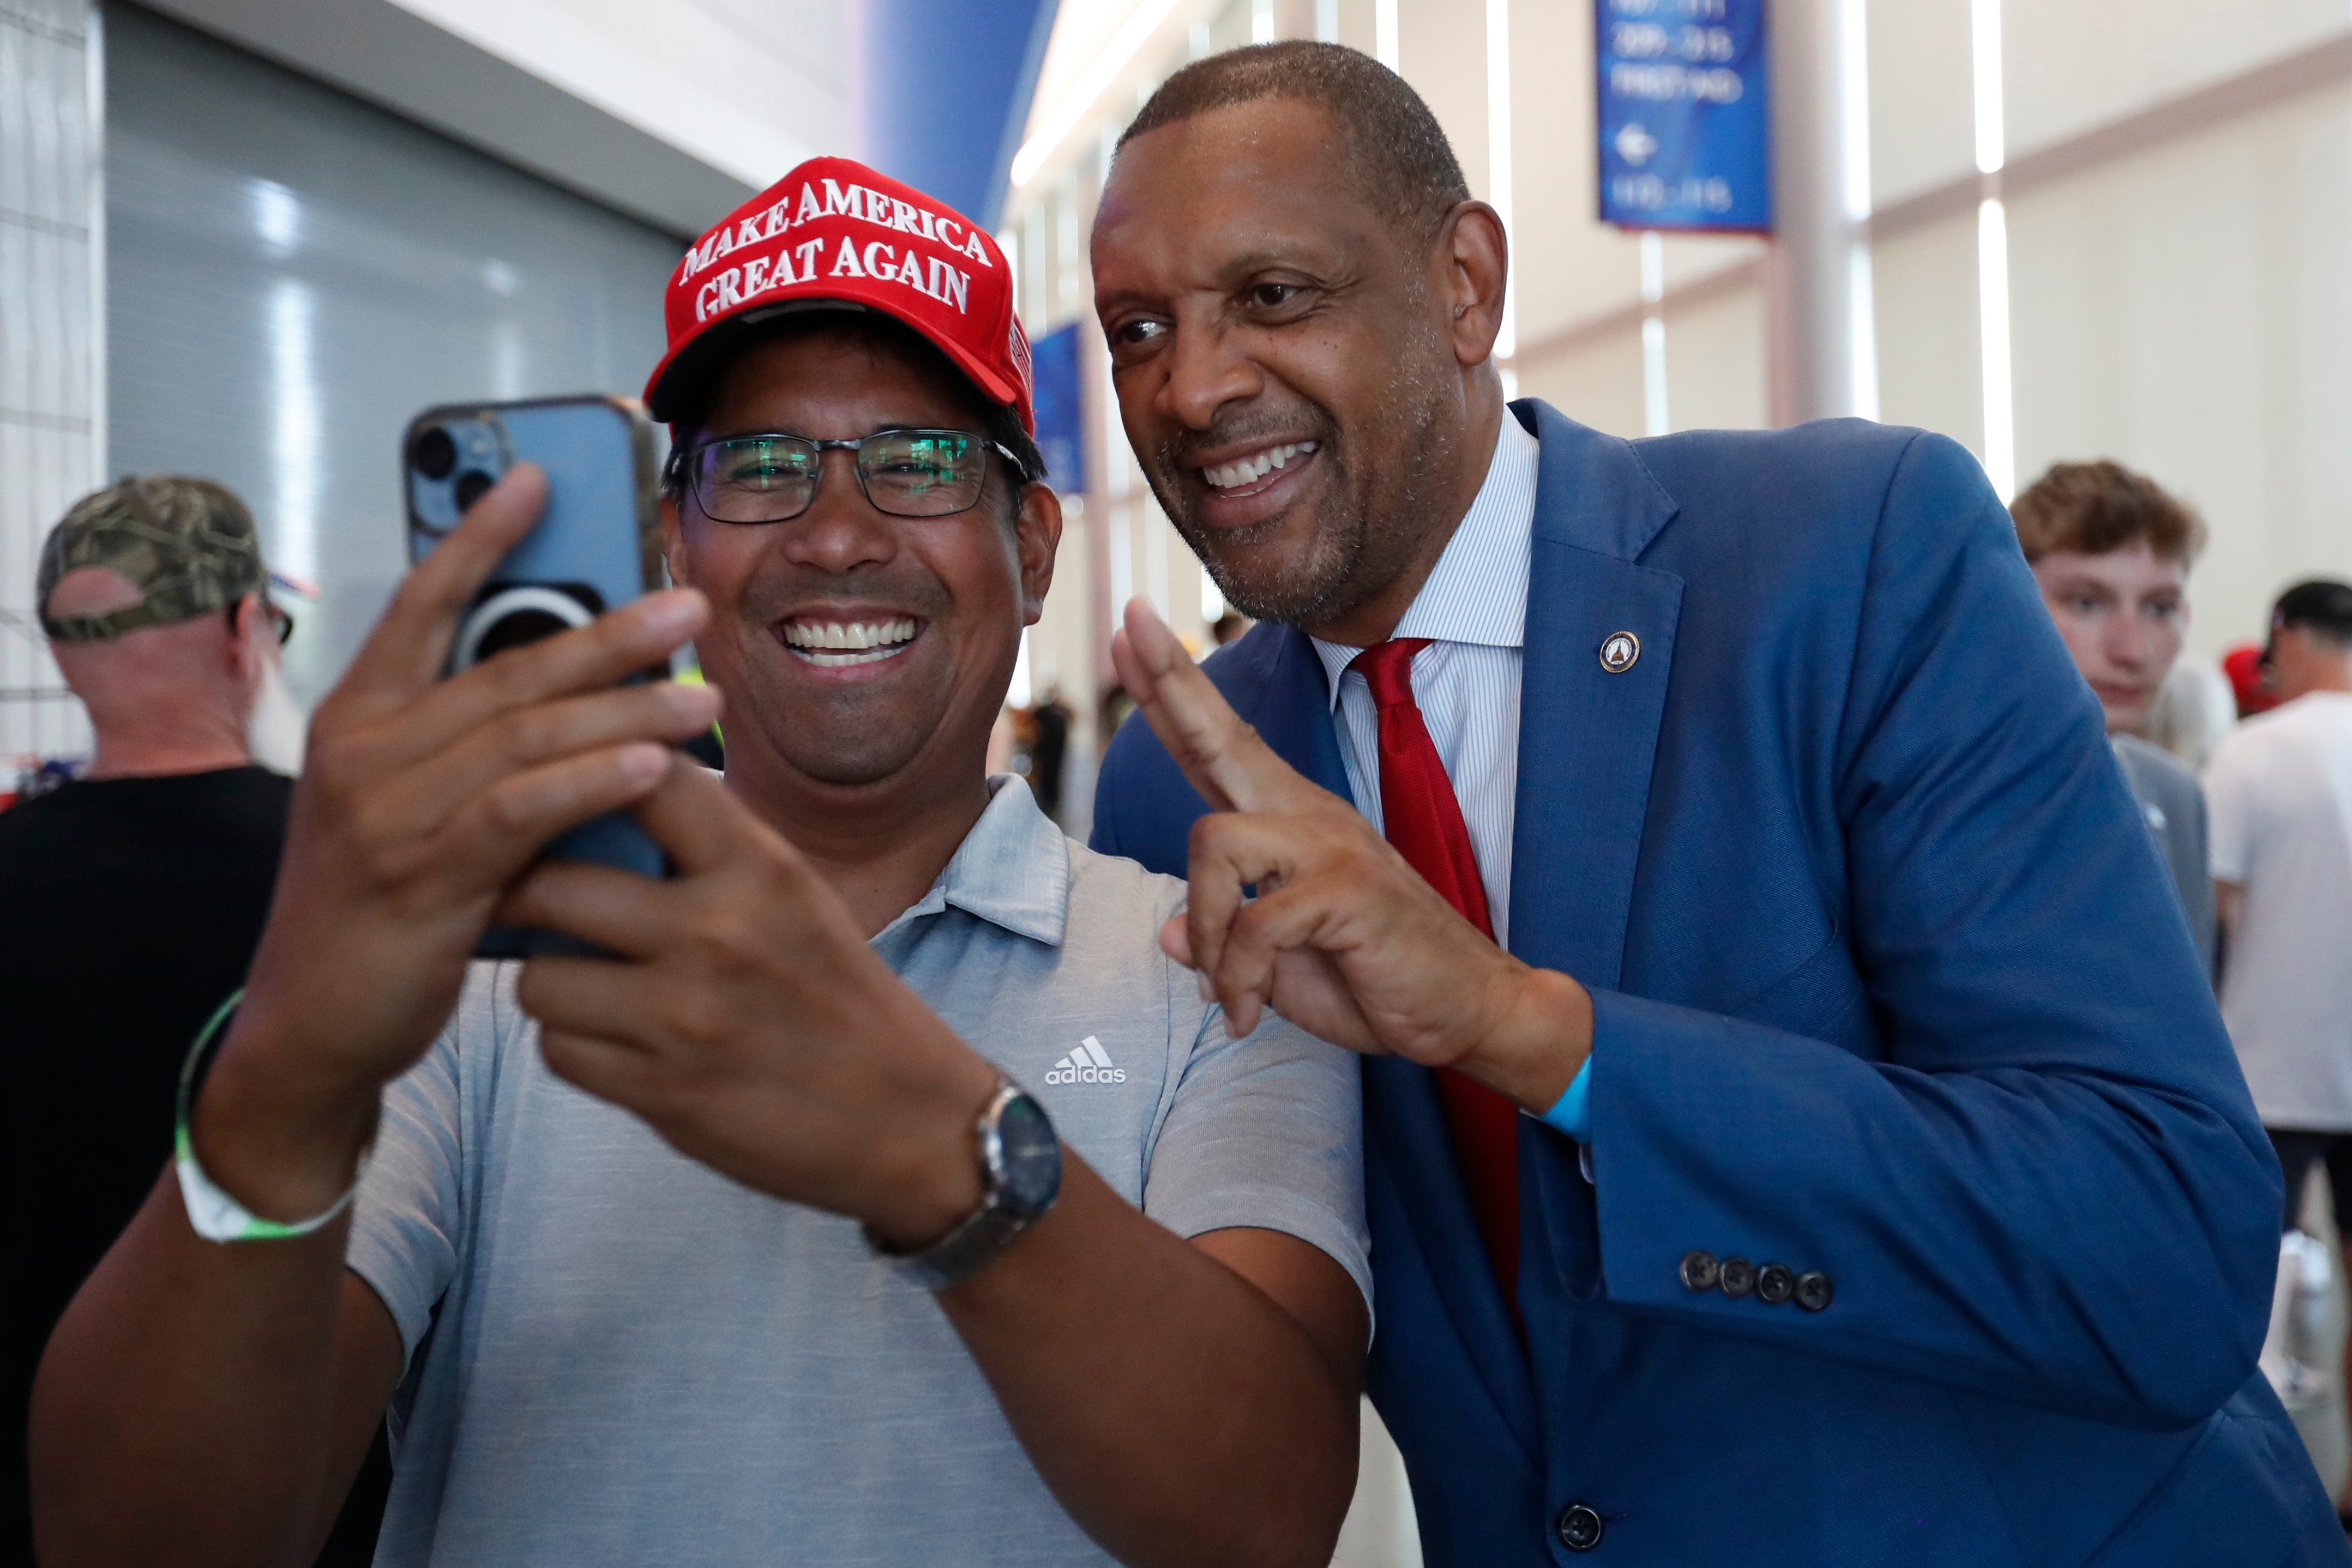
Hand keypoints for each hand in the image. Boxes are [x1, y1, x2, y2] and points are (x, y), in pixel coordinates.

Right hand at [201, 466, 721, 1215]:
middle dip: (606, 630)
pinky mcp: (422, 876)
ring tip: (705, 692)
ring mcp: (388, 810)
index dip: (480, 536)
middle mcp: (366, 749)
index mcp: (359, 718)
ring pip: (527, 735)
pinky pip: (521, 811)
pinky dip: (591, 782)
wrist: (311, 1024)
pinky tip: (654, 766)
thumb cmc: (379, 908)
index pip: (424, 604)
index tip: (537, 478)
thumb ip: (476, 753)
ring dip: (625, 708)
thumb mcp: (416, 811)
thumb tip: (583, 703)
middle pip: (506, 666)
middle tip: (690, 607)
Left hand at [501, 759, 1001, 1247]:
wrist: (907, 1118)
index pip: (636, 780)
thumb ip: (708, 844)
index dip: (584, 777)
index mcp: (760, 867)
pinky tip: (616, 1042)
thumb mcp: (794, 894)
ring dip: (549, 981)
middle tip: (538, 902)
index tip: (569, 799)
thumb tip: (602, 786)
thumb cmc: (838, 994)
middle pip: (550, 882)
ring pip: (539, 979)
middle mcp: (719, 933)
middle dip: (529, 893)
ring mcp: (686, 1017)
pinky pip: (558, 1052)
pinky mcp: (663, 1093)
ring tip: (587, 982)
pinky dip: (574, 1046)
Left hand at [1109, 600, 1590, 1111]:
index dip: (1174, 694)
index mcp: (1290, 823)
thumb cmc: (1376, 981)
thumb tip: (1168, 934)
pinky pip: (1253, 923)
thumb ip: (1223, 940)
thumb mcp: (1279, 964)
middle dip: (1170, 684)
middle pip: (1223, 738)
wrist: (1468, 1010)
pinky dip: (1238, 979)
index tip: (1133, 633)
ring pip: (1213, 846)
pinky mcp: (1347, 887)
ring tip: (1227, 989)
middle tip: (1127, 620)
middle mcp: (1309, 818)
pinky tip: (1248, 1012)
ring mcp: (1332, 845)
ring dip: (1205, 931)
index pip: (1219, 746)